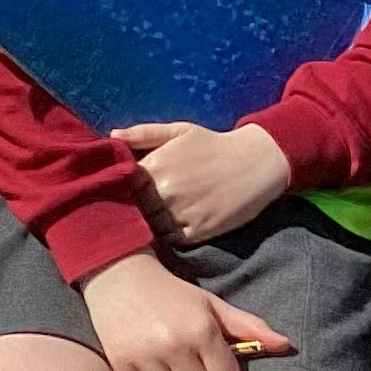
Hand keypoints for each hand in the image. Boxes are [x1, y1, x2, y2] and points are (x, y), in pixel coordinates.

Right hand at [81, 252, 291, 370]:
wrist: (118, 276)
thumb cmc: (172, 293)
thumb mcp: (211, 304)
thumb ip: (248, 326)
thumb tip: (286, 345)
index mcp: (202, 330)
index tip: (210, 359)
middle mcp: (175, 345)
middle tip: (187, 362)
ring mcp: (146, 356)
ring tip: (167, 364)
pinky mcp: (122, 363)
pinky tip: (147, 363)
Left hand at [114, 120, 292, 247]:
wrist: (258, 162)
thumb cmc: (214, 145)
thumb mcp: (180, 131)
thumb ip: (144, 133)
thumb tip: (112, 134)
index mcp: (154, 166)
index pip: (119, 185)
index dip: (115, 189)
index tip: (116, 190)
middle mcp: (164, 192)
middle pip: (131, 209)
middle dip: (129, 209)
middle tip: (130, 209)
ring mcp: (181, 213)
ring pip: (149, 226)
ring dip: (147, 224)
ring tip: (149, 219)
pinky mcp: (198, 231)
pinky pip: (170, 239)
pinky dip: (166, 236)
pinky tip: (169, 227)